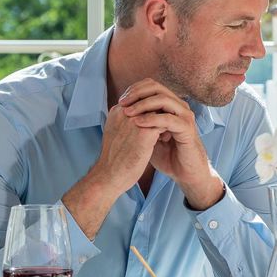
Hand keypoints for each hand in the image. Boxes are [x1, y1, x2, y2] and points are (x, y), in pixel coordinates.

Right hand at [63, 104, 161, 238]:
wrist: (109, 177)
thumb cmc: (113, 158)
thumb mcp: (116, 133)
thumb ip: (125, 122)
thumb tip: (139, 118)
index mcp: (117, 111)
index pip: (140, 100)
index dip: (150, 109)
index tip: (154, 122)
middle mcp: (125, 112)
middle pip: (150, 101)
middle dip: (159, 111)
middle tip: (164, 126)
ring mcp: (134, 121)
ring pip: (158, 110)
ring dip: (165, 119)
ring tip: (165, 133)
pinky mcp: (144, 133)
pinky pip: (163, 123)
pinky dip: (167, 130)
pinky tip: (166, 140)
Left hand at [119, 78, 223, 209]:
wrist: (184, 173)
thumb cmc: (166, 155)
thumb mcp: (147, 134)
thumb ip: (138, 121)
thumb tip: (118, 112)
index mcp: (170, 105)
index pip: (151, 86)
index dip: (134, 90)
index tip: (120, 101)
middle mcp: (179, 106)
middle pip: (157, 87)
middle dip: (136, 93)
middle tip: (122, 103)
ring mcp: (184, 116)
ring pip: (163, 99)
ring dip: (143, 104)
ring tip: (127, 113)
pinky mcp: (187, 128)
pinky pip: (168, 118)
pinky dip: (151, 119)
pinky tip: (138, 123)